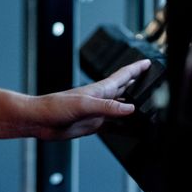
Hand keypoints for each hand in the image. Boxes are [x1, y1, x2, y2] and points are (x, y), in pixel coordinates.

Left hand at [30, 59, 150, 139]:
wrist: (39, 121)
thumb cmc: (54, 107)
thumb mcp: (83, 105)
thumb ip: (107, 107)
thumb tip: (130, 108)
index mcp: (100, 90)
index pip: (123, 75)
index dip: (137, 68)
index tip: (149, 62)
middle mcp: (101, 99)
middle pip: (125, 89)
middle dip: (138, 83)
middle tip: (153, 80)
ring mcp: (98, 112)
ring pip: (121, 107)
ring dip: (133, 105)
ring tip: (147, 104)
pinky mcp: (93, 125)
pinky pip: (113, 125)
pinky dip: (124, 126)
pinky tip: (130, 129)